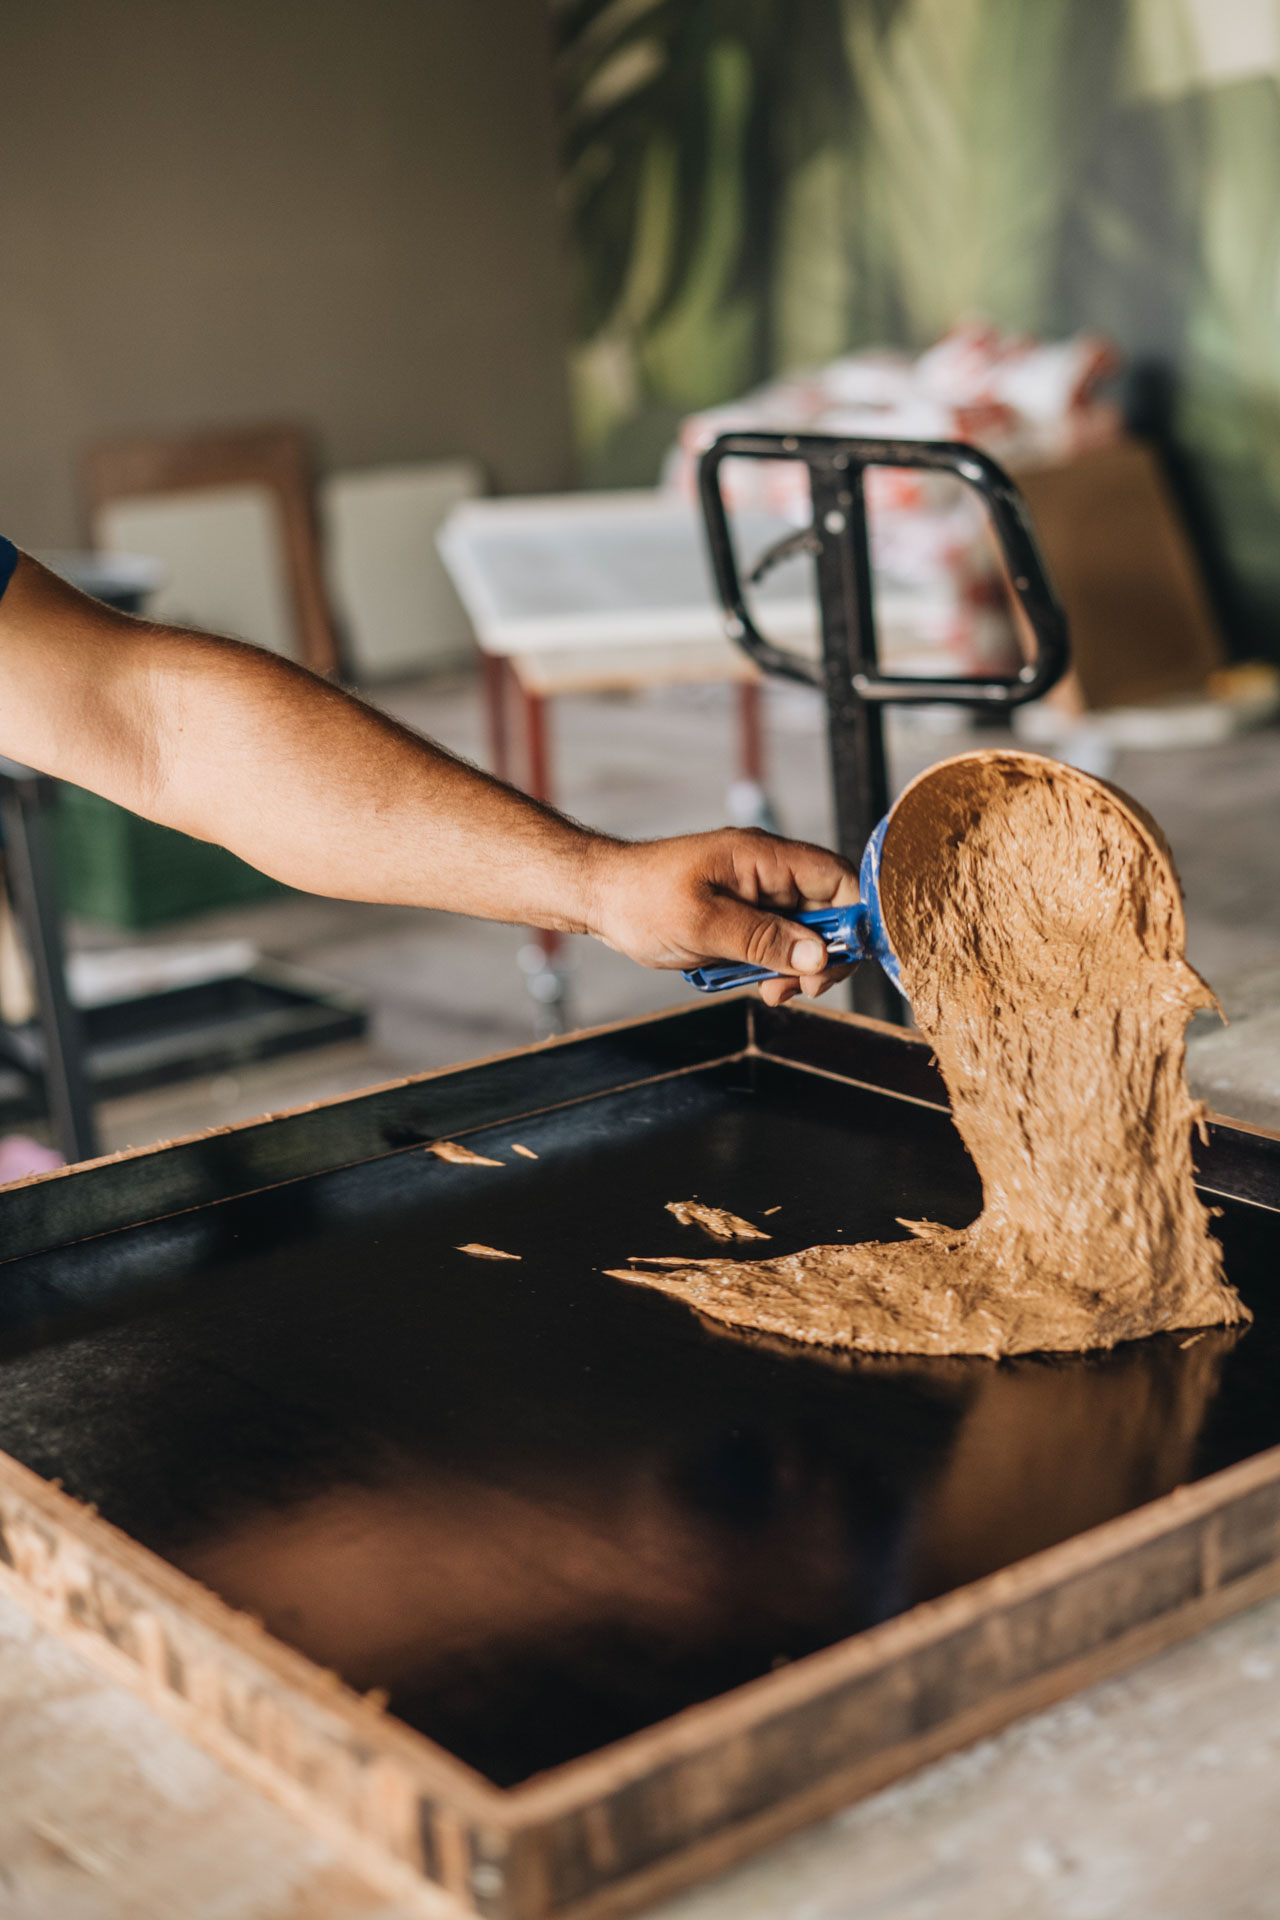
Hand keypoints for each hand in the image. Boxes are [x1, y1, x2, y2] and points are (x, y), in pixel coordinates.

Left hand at [585, 828, 858, 1004]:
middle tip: (799, 988)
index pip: (839, 879)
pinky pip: (777, 942)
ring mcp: (757, 894)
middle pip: (829, 912)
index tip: (837, 961)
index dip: (853, 919)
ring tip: (770, 990)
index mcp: (765, 858)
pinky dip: (773, 966)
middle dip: (821, 956)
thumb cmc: (641, 899)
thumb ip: (763, 939)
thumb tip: (818, 955)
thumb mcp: (703, 924)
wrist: (601, 899)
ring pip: (804, 934)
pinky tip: (757, 983)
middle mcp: (768, 872)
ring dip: (795, 967)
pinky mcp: (744, 915)